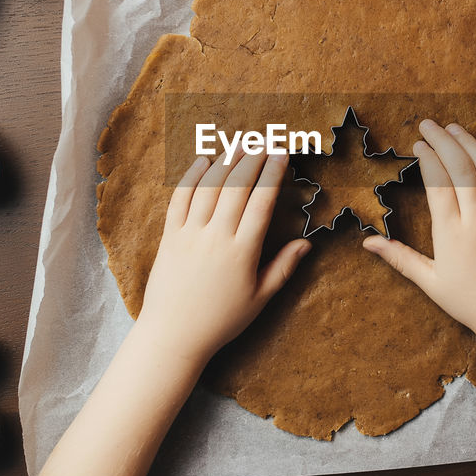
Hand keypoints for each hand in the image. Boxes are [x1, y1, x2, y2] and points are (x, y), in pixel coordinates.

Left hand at [135, 150, 310, 365]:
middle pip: (237, 186)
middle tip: (265, 139)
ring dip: (226, 160)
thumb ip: (283, 268)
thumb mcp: (259, 299)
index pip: (262, 202)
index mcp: (242, 252)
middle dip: (253, 158)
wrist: (173, 335)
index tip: (282, 154)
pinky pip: (180, 198)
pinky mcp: (169, 236)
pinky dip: (191, 176)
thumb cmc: (220, 321)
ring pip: (209, 186)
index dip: (273, 174)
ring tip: (240, 143)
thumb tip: (306, 243)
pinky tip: (202, 160)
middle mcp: (216, 237)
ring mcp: (190, 234)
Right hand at [363, 120, 475, 347]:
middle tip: (429, 124)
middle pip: (461, 166)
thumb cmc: (470, 302)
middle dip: (443, 140)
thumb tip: (367, 242)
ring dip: (470, 143)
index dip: (427, 158)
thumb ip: (399, 257)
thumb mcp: (430, 282)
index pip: (438, 181)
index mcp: (451, 232)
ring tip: (454, 128)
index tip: (417, 145)